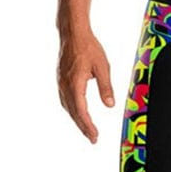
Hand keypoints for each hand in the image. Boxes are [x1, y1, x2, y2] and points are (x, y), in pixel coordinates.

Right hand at [57, 29, 114, 143]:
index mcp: (75, 85)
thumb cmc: (89, 48)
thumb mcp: (102, 67)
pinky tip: (77, 110)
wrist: (73, 33)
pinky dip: (72, 109)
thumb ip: (105, 87)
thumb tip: (110, 106)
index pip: (81, 112)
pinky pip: (65, 99)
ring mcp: (61, 83)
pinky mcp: (61, 79)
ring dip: (77, 119)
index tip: (95, 137)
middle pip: (73, 113)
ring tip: (86, 128)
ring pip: (68, 107)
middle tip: (93, 138)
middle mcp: (65, 86)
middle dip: (83, 127)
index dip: (88, 126)